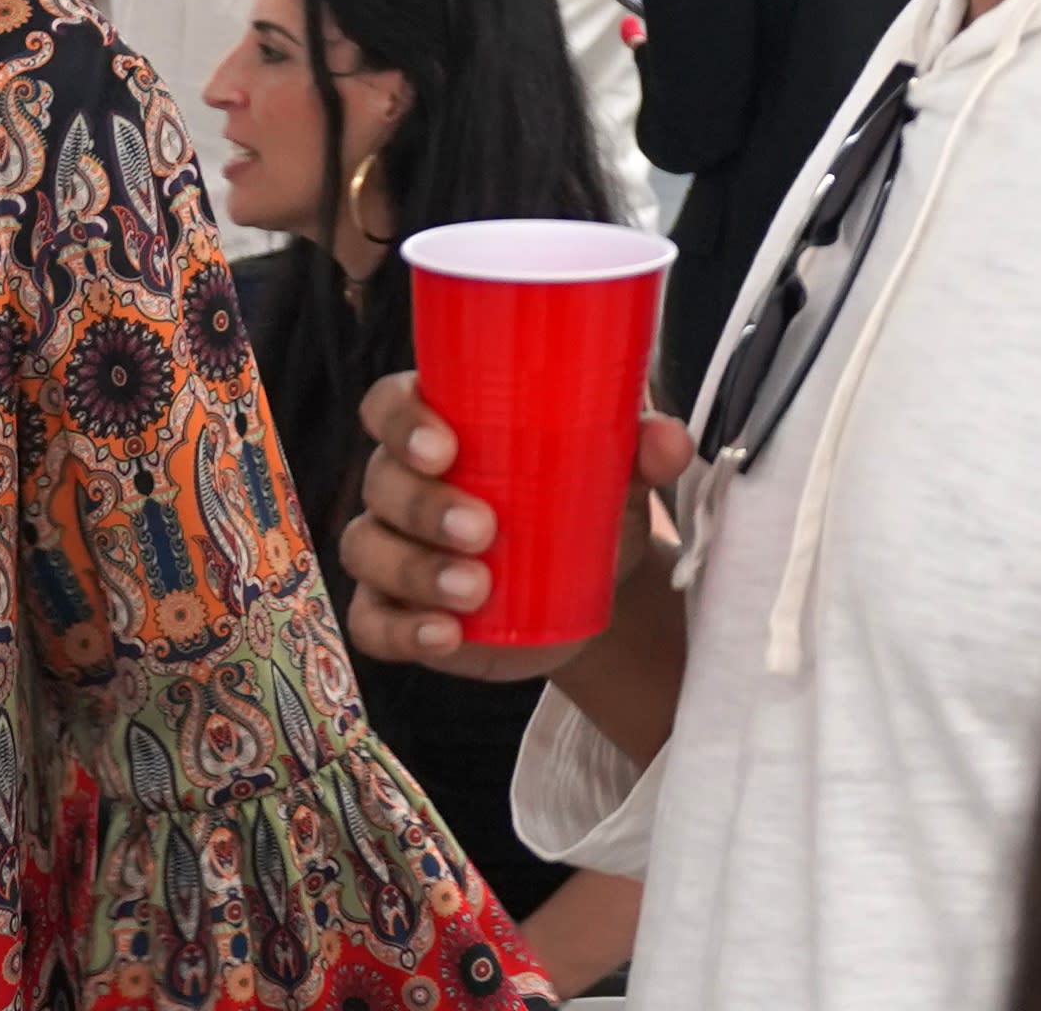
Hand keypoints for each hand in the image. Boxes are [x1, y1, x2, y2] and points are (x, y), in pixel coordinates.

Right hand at [340, 368, 682, 679]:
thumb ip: (642, 447)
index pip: (389, 405)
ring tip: (475, 589)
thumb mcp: (617, 468)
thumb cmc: (588, 498)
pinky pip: (372, 622)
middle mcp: (402, 481)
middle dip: (425, 505)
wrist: (596, 586)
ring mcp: (392, 548)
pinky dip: (402, 630)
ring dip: (417, 570)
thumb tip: (670, 440)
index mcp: (442, 423)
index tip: (444, 446)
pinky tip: (444, 635)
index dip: (402, 421)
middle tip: (483, 528)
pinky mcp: (398, 612)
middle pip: (383, 482)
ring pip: (370, 550)